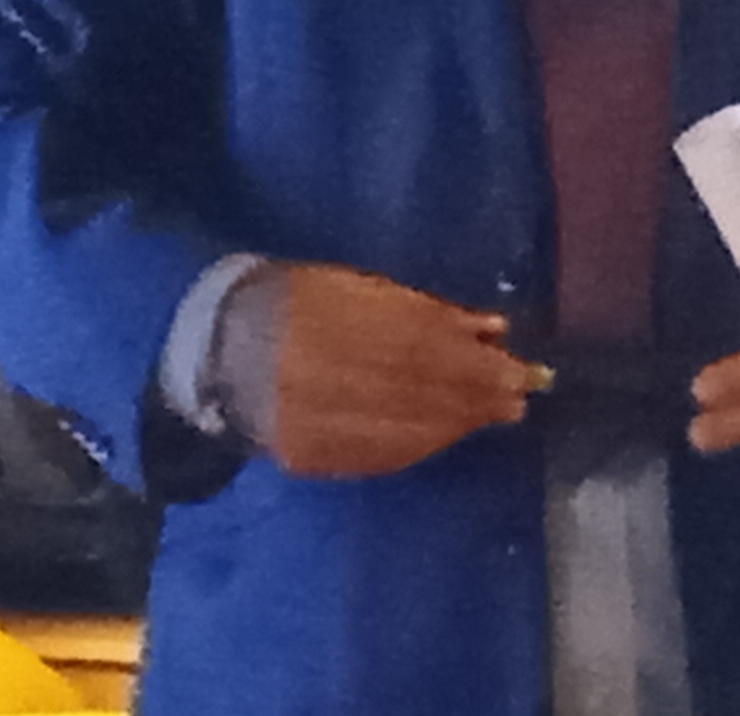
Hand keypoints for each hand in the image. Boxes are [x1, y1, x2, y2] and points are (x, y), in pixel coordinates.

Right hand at [220, 263, 538, 479]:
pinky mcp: (310, 454)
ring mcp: (312, 421)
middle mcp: (317, 374)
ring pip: (407, 427)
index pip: (417, 346)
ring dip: (462, 420)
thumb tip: (488, 327)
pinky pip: (381, 453)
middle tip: (522, 390)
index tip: (518, 364)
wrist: (217, 349)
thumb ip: (416, 307)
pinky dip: (427, 442)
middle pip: (419, 388)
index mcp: (326, 320)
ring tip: (500, 410)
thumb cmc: (292, 301)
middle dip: (478, 391)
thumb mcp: (351, 285)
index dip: (473, 359)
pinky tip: (452, 432)